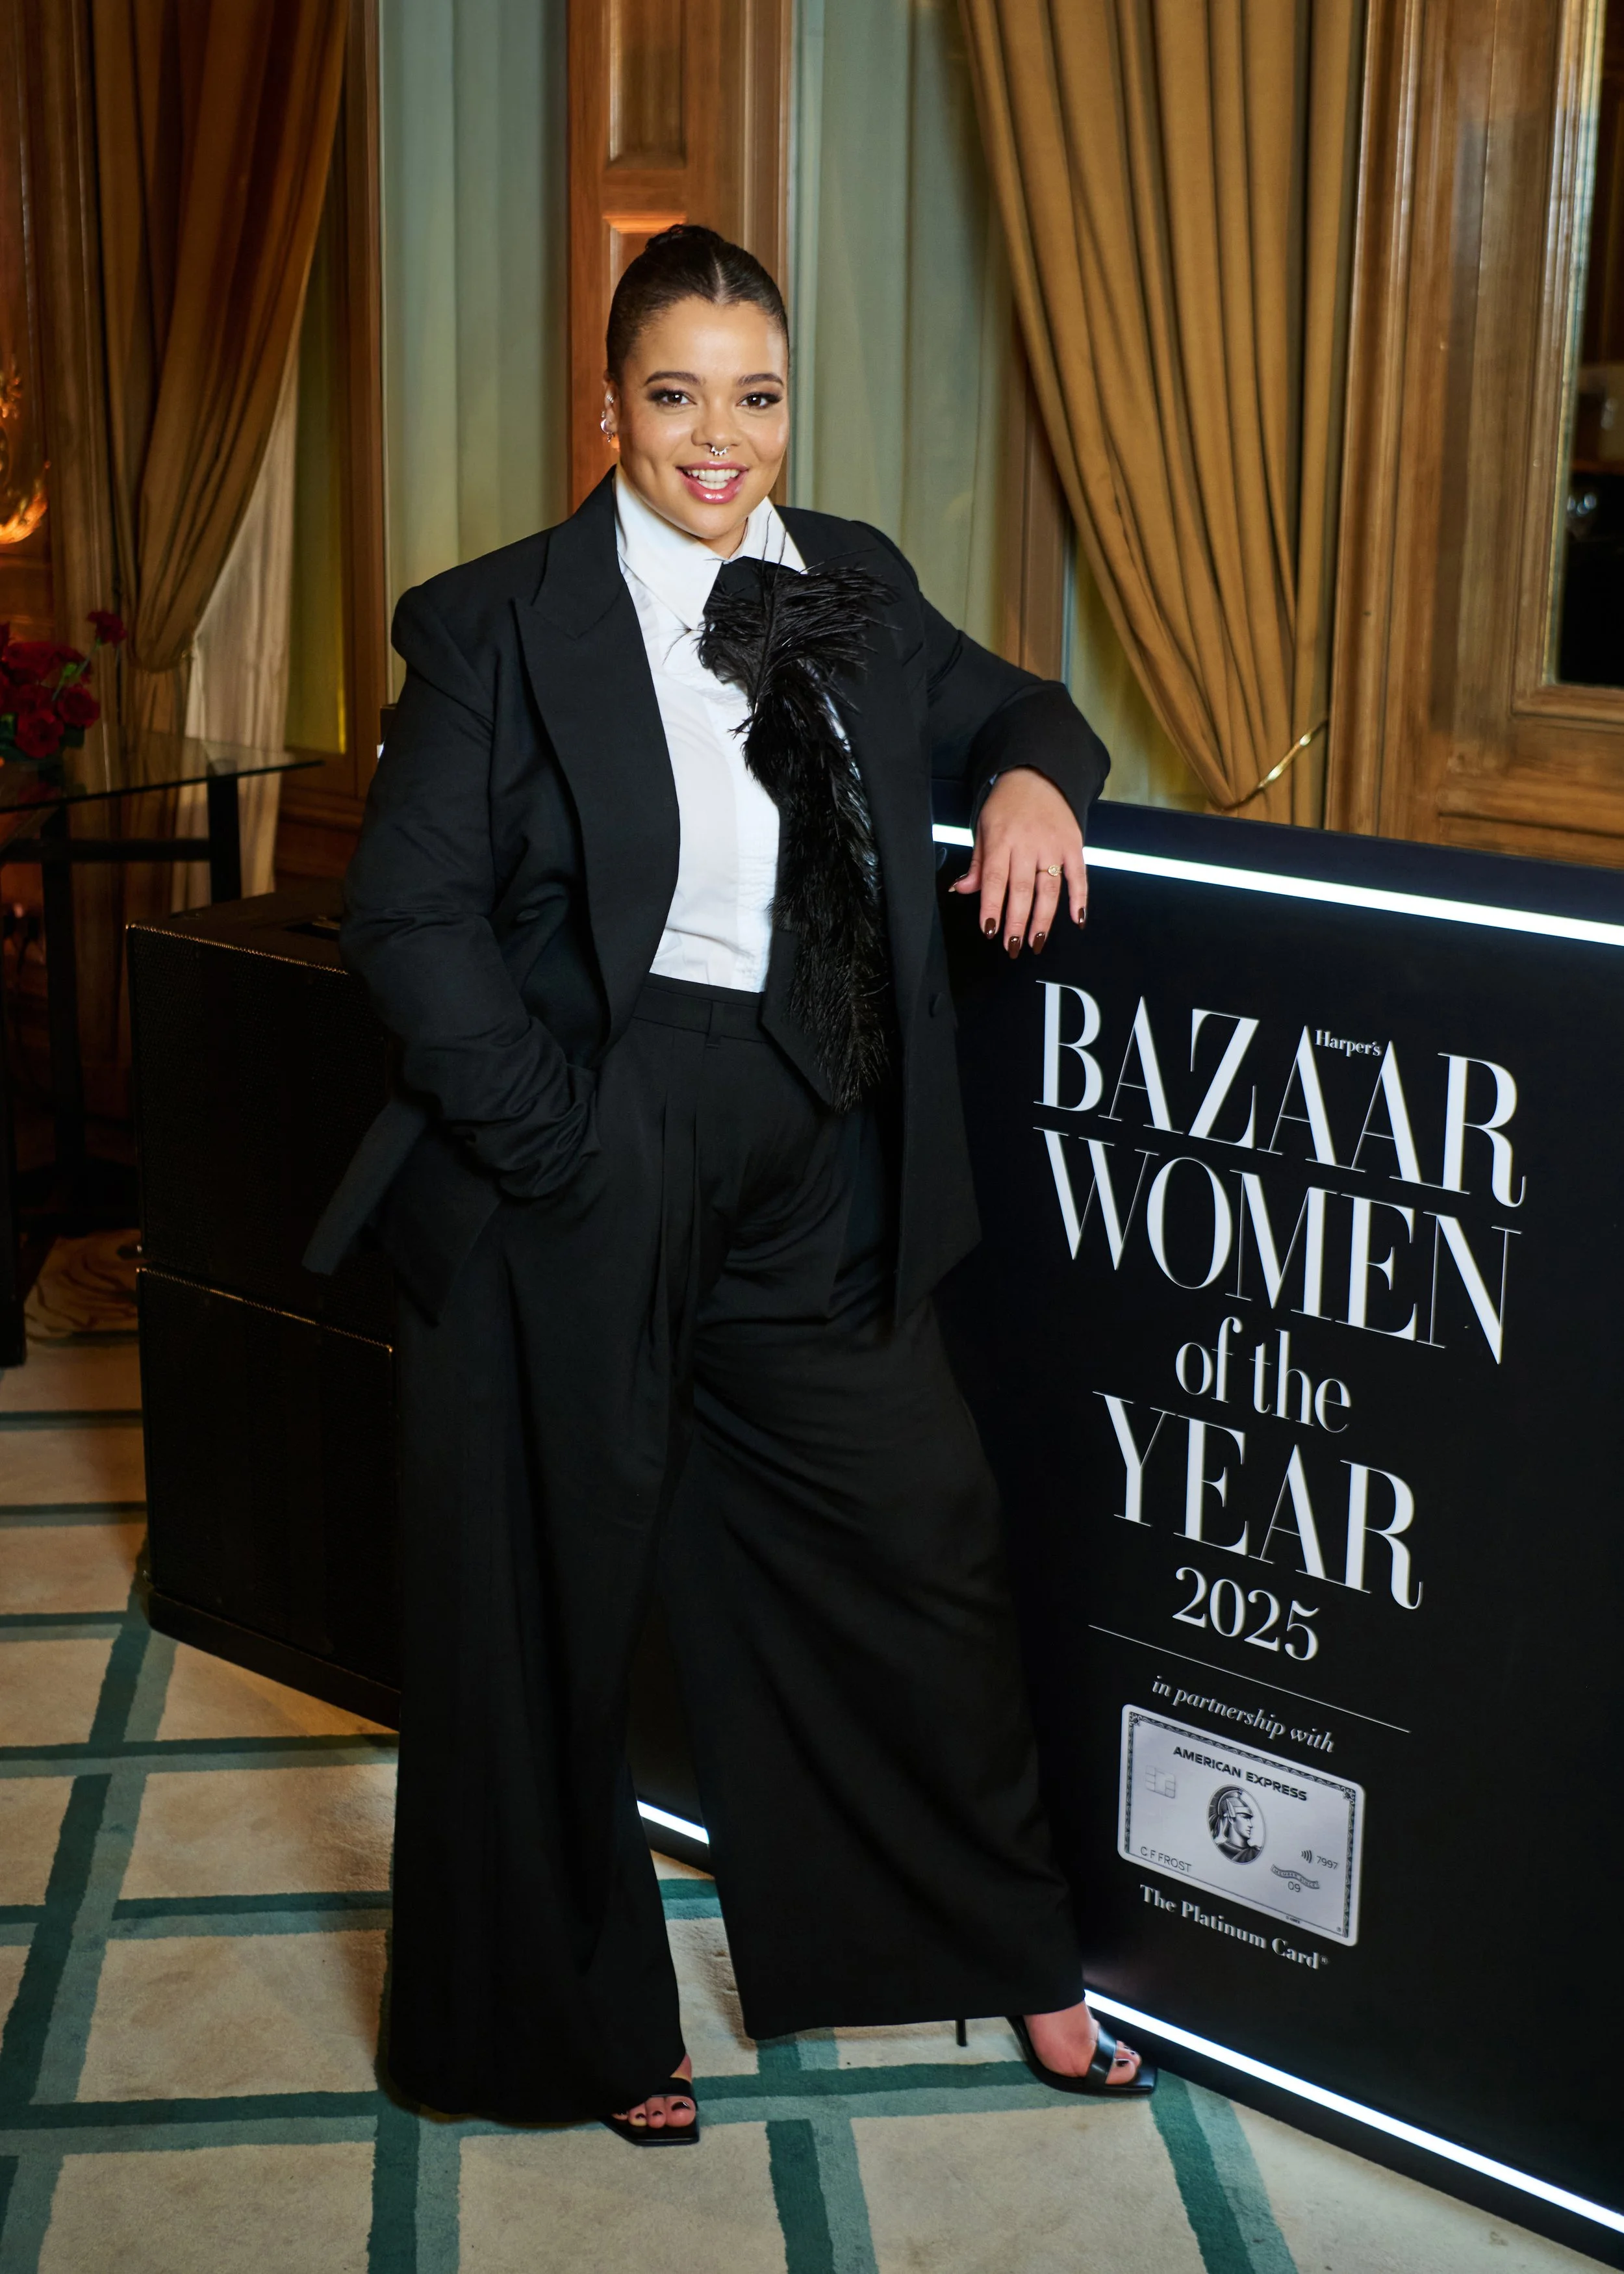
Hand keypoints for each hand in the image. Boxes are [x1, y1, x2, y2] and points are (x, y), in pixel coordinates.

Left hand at [951, 768, 1086, 955]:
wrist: (1038, 775)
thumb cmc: (1007, 805)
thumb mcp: (983, 827)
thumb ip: (977, 863)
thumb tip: (962, 889)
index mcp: (1001, 839)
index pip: (995, 878)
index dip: (992, 906)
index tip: (990, 930)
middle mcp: (1028, 843)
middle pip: (1022, 889)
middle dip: (1016, 921)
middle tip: (1012, 946)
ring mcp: (1053, 845)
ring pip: (1049, 888)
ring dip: (1043, 918)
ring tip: (1035, 941)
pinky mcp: (1073, 845)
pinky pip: (1078, 876)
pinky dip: (1079, 898)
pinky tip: (1077, 919)